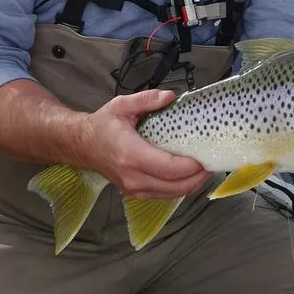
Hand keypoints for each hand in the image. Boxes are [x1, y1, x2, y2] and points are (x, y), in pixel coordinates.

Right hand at [76, 89, 210, 199]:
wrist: (81, 145)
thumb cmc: (102, 126)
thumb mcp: (121, 106)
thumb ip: (146, 100)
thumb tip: (170, 97)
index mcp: (131, 155)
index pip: (170, 168)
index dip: (192, 166)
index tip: (206, 156)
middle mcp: (133, 177)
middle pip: (175, 186)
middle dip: (198, 177)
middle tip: (211, 163)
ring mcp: (134, 189)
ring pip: (172, 194)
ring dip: (192, 185)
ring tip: (204, 170)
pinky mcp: (136, 194)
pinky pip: (164, 195)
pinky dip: (180, 188)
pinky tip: (189, 176)